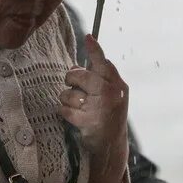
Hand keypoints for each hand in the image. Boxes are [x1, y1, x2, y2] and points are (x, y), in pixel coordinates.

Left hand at [59, 35, 128, 154]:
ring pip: (69, 93)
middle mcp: (111, 94)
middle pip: (80, 75)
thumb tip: (76, 66)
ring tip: (78, 107)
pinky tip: (75, 117)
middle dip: (71, 79)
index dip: (95, 50)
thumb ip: (99, 78)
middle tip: (74, 86)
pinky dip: (65, 112)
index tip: (88, 37)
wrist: (112, 145)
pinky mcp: (87, 121)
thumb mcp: (112, 94)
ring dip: (68, 100)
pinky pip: (64, 109)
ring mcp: (100, 108)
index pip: (105, 63)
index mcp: (118, 85)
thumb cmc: (108, 114)